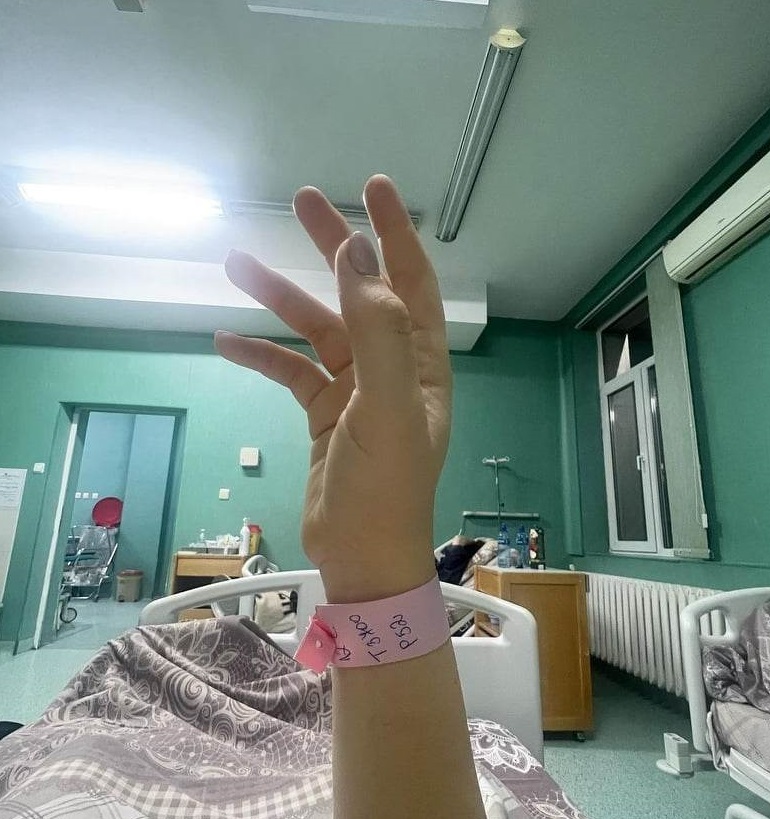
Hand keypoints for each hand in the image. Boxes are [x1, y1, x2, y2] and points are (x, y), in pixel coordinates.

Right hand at [215, 175, 451, 602]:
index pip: (410, 283)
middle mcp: (391, 369)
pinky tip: (227, 342)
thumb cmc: (384, 487)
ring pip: (318, 331)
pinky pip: (292, 373)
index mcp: (419, 363)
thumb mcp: (387, 407)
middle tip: (303, 201)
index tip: (372, 187)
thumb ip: (376, 330)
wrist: (361, 557)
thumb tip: (357, 254)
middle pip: (361, 293)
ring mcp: (357, 393)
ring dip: (281, 299)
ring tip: (235, 264)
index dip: (394, 234)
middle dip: (333, 246)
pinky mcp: (325, 418)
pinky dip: (263, 356)